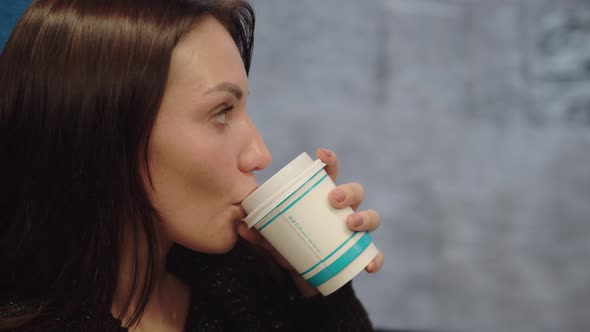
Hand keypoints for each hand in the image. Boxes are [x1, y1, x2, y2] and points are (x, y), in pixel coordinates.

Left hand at [237, 148, 383, 295]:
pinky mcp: (361, 254)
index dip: (329, 161)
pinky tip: (369, 265)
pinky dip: (375, 259)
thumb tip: (242, 226)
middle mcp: (344, 211)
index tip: (320, 155)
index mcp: (324, 199)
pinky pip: (374, 254)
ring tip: (350, 224)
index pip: (330, 174)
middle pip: (355, 191)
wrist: (306, 280)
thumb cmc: (293, 248)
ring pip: (371, 217)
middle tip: (333, 198)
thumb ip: (261, 235)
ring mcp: (355, 231)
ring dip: (365, 217)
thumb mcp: (276, 241)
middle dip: (348, 190)